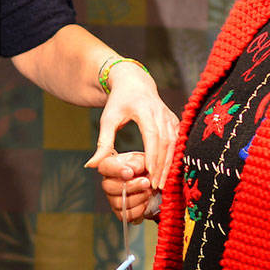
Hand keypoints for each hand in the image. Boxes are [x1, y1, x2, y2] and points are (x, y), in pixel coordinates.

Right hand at [86, 151, 160, 222]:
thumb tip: (134, 169)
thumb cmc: (144, 168)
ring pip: (118, 202)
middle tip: (146, 182)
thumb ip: (137, 162)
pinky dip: (139, 209)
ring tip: (149, 191)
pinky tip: (146, 201)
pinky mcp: (120, 212)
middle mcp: (108, 183)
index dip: (116, 170)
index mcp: (110, 166)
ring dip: (138, 197)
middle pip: (109, 187)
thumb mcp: (143, 160)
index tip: (130, 173)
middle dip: (131, 186)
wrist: (153, 184)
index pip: (104, 166)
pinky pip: (126, 215)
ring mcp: (112, 199)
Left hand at [89, 62, 178, 189]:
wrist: (134, 83)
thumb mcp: (107, 119)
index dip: (152, 154)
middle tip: (156, 185)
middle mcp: (161, 112)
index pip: (152, 134)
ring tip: (163, 183)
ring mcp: (170, 117)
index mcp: (144, 109)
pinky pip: (178, 142)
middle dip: (162, 165)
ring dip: (169, 164)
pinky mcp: (175, 122)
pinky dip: (174, 157)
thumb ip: (102, 143)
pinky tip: (170, 172)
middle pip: (166, 142)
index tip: (150, 172)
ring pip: (174, 144)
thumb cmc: (119, 101)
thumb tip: (91, 165)